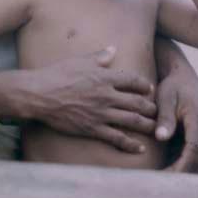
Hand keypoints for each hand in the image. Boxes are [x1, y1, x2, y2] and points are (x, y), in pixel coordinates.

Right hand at [29, 47, 156, 152]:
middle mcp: (107, 96)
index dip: (144, 85)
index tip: (149, 88)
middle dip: (150, 107)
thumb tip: (113, 49)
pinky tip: (140, 148)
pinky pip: (117, 138)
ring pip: (132, 121)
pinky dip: (130, 144)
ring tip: (155, 127)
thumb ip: (99, 57)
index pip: (132, 80)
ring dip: (146, 125)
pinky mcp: (93, 129)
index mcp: (104, 77)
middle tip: (157, 110)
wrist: (40, 95)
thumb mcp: (79, 61)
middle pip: (137, 102)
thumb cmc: (57, 74)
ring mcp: (101, 114)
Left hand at [155, 71, 197, 171]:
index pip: (193, 149)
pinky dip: (184, 163)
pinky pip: (195, 153)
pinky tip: (169, 170)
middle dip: (181, 173)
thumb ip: (164, 117)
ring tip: (163, 181)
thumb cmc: (172, 86)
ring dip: (183, 170)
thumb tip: (161, 137)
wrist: (182, 77)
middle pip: (197, 158)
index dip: (182, 165)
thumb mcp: (165, 98)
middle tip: (161, 185)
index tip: (167, 177)